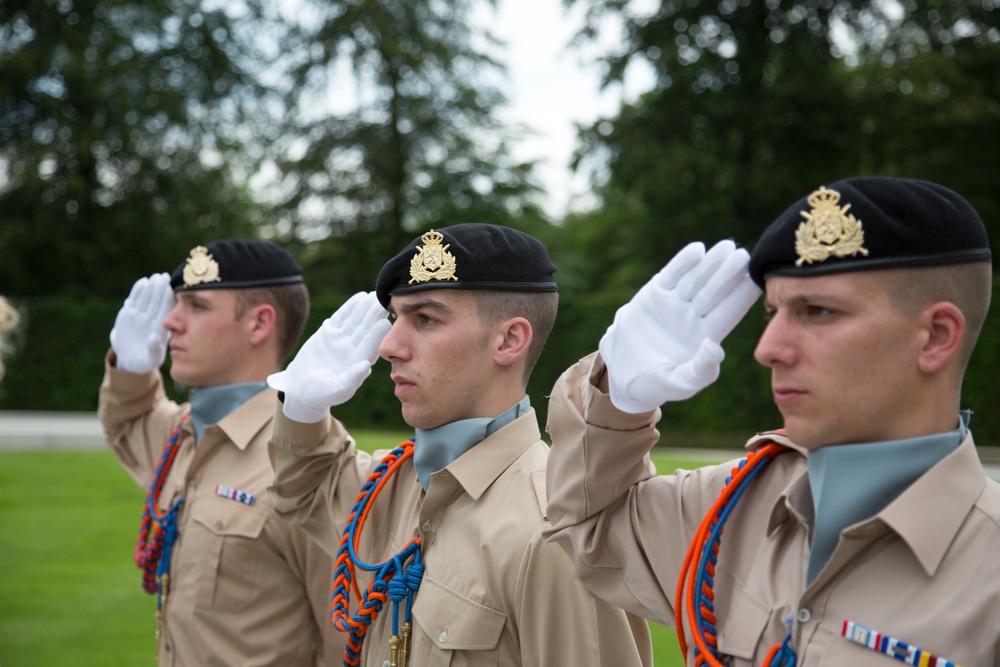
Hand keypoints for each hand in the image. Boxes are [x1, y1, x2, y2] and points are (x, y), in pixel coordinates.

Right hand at [110, 273, 174, 373]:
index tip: (171, 288)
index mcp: (160, 327)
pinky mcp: (128, 314)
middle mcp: (151, 319)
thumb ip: (154, 349)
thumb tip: (154, 337)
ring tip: (154, 277)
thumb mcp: (151, 359)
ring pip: (146, 298)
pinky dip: (137, 292)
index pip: (165, 310)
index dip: (168, 299)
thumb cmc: (145, 361)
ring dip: (150, 287)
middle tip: (163, 277)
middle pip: (156, 301)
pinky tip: (142, 282)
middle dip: (160, 289)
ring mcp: (140, 316)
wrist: (131, 360)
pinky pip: (134, 300)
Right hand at [268, 292, 390, 422]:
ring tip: (374, 295)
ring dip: (365, 308)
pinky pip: (342, 316)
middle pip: (365, 330)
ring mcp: (343, 339)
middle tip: (384, 303)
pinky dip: (350, 306)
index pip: (370, 347)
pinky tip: (361, 296)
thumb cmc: (320, 394)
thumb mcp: (335, 390)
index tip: (384, 323)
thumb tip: (366, 366)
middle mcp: (354, 349)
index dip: (376, 335)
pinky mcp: (331, 332)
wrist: (301, 387)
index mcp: (358, 363)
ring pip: (356, 321)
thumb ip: (350, 380)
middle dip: (374, 317)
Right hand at [598, 240, 760, 412]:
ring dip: (711, 263)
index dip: (742, 295)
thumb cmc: (657, 384)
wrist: (621, 372)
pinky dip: (683, 262)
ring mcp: (674, 303)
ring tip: (726, 246)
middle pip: (715, 291)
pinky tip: (697, 250)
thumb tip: (716, 345)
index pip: (729, 312)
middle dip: (729, 273)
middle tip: (744, 255)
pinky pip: (672, 275)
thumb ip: (702, 369)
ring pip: (696, 279)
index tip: (757, 279)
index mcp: (706, 336)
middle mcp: (693, 316)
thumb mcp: (681, 383)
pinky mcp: (654, 295)